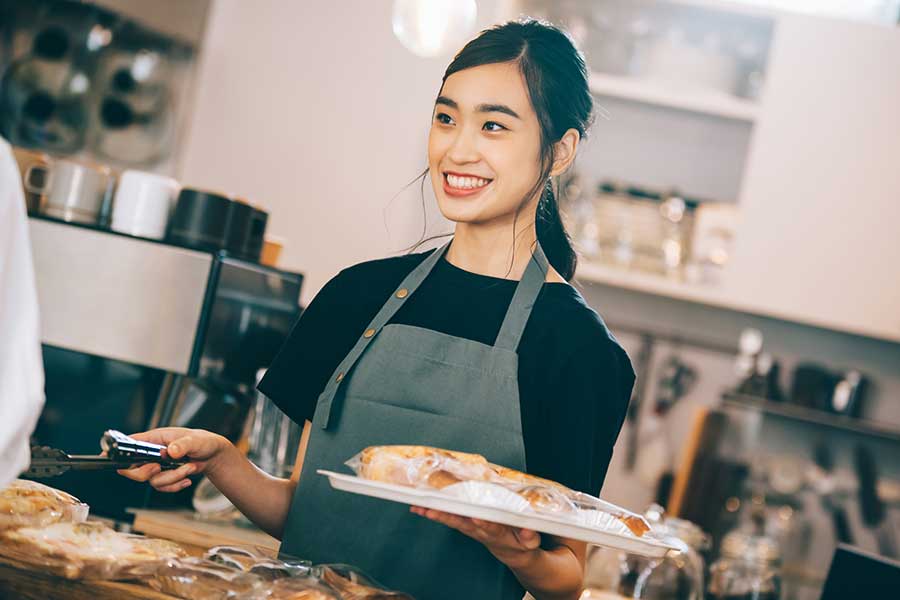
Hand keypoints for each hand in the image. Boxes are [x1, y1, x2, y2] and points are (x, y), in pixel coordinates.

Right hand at [115, 427, 229, 492]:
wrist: (212, 455)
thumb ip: (183, 444)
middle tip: (160, 467)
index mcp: (155, 438)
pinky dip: (175, 485)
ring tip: (188, 467)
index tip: (110, 457)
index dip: (117, 451)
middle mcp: (152, 453)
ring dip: (172, 477)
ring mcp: (157, 466)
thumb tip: (172, 450)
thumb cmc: (203, 441)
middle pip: (132, 469)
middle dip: (146, 472)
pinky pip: (162, 487)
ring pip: (151, 480)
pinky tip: (187, 478)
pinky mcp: (164, 476)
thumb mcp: (195, 440)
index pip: (129, 444)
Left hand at [410, 506, 540, 568]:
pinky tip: (420, 508)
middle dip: (447, 517)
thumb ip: (529, 537)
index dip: (484, 524)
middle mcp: (482, 532)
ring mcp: (473, 529)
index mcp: (500, 535)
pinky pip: (450, 518)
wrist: (516, 554)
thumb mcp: (531, 543)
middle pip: (464, 524)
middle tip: (432, 511)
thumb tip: (527, 531)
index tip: (476, 518)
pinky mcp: (468, 526)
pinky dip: (435, 513)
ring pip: (453, 520)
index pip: (491, 529)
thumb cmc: (523, 543)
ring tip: (419, 508)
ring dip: (436, 514)